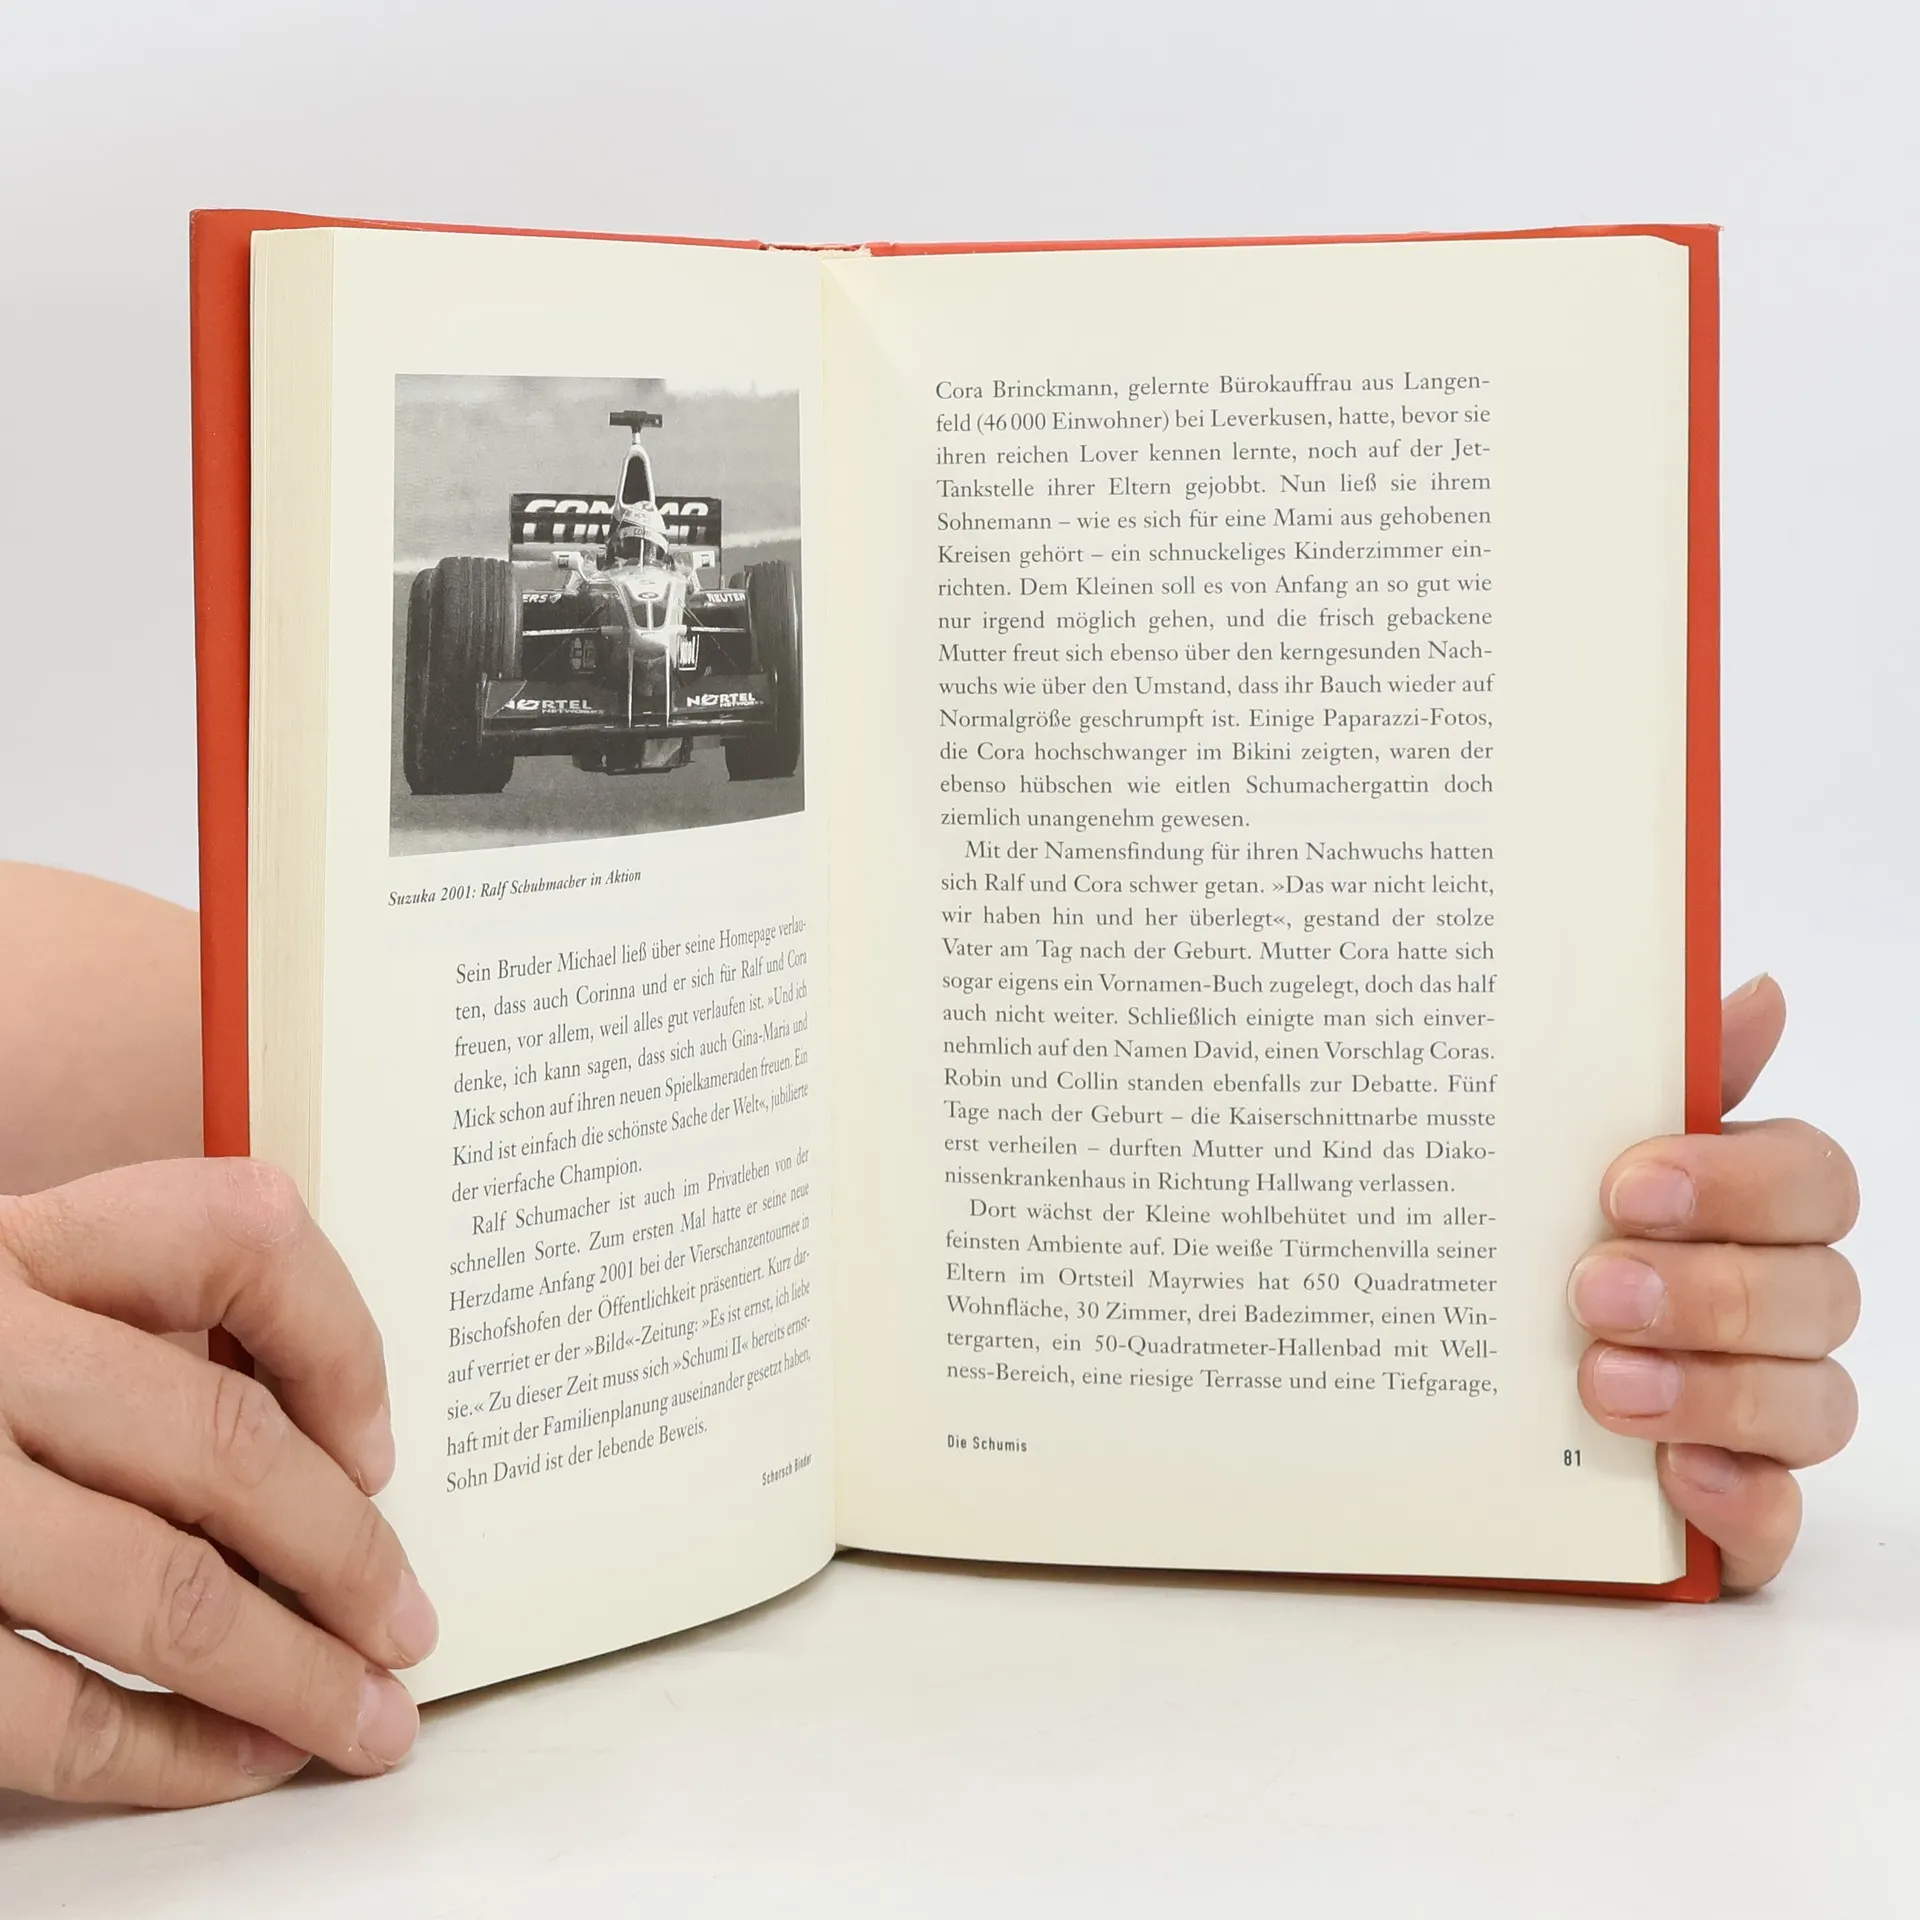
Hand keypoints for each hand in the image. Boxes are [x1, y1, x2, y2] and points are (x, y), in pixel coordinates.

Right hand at [0, 1159, 435, 1806]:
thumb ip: (123, 1324)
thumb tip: (319, 1442)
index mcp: (14, 1245)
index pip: (239, 1235)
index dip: (344, 1343)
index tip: (379, 1444)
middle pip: (225, 1445)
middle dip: (348, 1555)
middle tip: (410, 1625)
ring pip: (166, 1592)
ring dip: (294, 1674)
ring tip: (366, 1720)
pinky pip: (50, 1717)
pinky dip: (170, 1754)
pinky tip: (239, 1762)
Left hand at [1570, 975, 1859, 1589]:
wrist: (1447, 1392)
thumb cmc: (1540, 1243)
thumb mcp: (1568, 1153)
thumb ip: (1662, 1078)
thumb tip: (1757, 992)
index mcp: (1749, 1210)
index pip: (1813, 1181)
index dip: (1739, 1180)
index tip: (1628, 1182)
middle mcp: (1773, 1310)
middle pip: (1817, 1293)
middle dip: (1710, 1290)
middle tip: (1592, 1289)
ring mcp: (1761, 1417)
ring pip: (1811, 1406)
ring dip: (1713, 1392)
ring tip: (1601, 1383)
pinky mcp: (1733, 1513)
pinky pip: (1778, 1524)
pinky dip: (1739, 1501)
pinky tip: (1677, 1481)